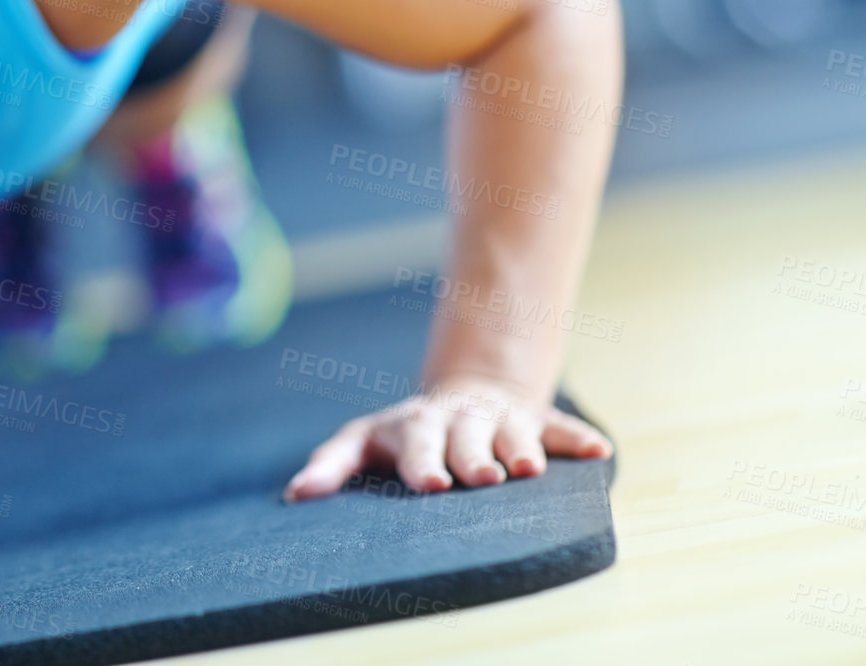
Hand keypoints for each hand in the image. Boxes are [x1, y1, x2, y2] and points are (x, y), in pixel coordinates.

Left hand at [282, 375, 612, 500]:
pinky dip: (577, 440)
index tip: (430, 485)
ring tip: (530, 472)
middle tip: (482, 479)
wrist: (464, 398)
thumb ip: (332, 465)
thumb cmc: (405, 436)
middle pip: (465, 437)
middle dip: (473, 457)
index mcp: (416, 426)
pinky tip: (597, 453)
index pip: (416, 444)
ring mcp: (500, 419)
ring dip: (522, 450)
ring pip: (512, 433)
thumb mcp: (364, 443)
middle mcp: (459, 419)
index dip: (422, 463)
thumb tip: (296, 494)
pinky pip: (559, 428)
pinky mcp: (536, 422)